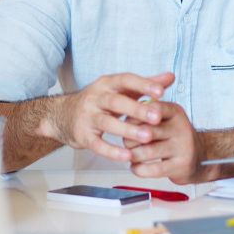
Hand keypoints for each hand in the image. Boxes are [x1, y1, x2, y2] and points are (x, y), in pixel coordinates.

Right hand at [49, 72, 173, 162]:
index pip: (125, 80)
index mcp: (107, 84)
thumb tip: (171, 76)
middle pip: (116, 102)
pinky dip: (112, 151)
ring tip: (147, 137)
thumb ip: (146, 84)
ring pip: (108, 123)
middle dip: (137, 109)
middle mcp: (96, 98)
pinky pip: (97, 144)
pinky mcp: (83, 135)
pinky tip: (127, 156)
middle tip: (157, 117)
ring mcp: (88, 117)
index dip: (143, 85)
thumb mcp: (120, 89)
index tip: (161, 92)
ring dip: (128, 130)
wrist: (63, 115)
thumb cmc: (99, 101)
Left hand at [125, 101, 208, 183]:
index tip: (127, 125)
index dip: (134, 117)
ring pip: (147, 151)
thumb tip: (123, 122)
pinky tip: (136, 167)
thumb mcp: (164, 119)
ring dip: (133, 155)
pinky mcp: (181, 165)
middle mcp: (181, 127)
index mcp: (175, 112)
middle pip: (146, 131)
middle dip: (130, 140)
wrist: (198, 158)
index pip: (151, 109)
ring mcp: (183, 147)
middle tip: (126, 144)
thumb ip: (145, 116)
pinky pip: (153, 169)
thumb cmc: (173, 137)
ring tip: (130, 156)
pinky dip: (139, 169)